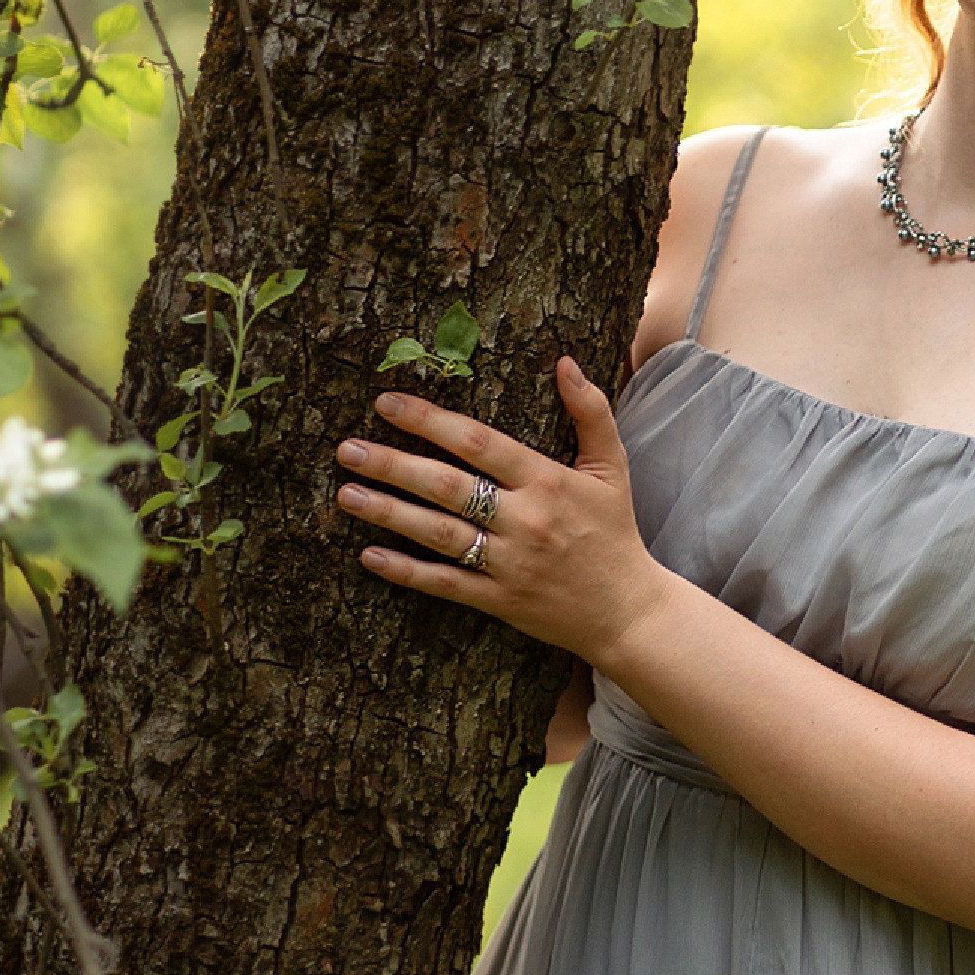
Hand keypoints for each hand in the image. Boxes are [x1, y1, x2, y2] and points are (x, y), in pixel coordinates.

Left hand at [333, 359, 665, 669]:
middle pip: (447, 486)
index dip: (430, 421)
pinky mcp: (499, 600)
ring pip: (439, 533)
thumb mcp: (611, 468)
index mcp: (548, 481)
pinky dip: (406, 571)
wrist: (628, 612)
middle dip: (393, 464)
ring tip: (346, 494)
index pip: (479, 443)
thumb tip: (565, 362)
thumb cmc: (615, 533)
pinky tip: (369, 555)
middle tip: (347, 449)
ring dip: (389, 513)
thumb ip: (591, 412)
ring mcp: (509, 563)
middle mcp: (525, 520)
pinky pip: (445, 583)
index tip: (386, 403)